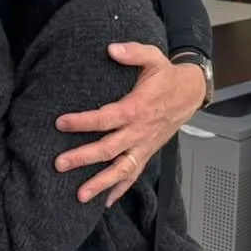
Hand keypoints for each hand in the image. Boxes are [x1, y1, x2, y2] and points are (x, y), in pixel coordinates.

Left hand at [54, 43, 206, 205]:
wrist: (191, 93)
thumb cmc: (167, 76)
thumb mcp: (153, 57)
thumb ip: (132, 52)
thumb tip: (112, 49)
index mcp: (136, 108)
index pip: (105, 118)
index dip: (82, 122)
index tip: (60, 123)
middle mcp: (139, 132)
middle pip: (108, 149)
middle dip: (82, 158)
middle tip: (59, 164)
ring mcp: (144, 145)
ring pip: (120, 169)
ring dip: (100, 183)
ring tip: (80, 195)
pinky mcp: (147, 152)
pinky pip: (133, 174)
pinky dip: (121, 189)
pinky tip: (106, 201)